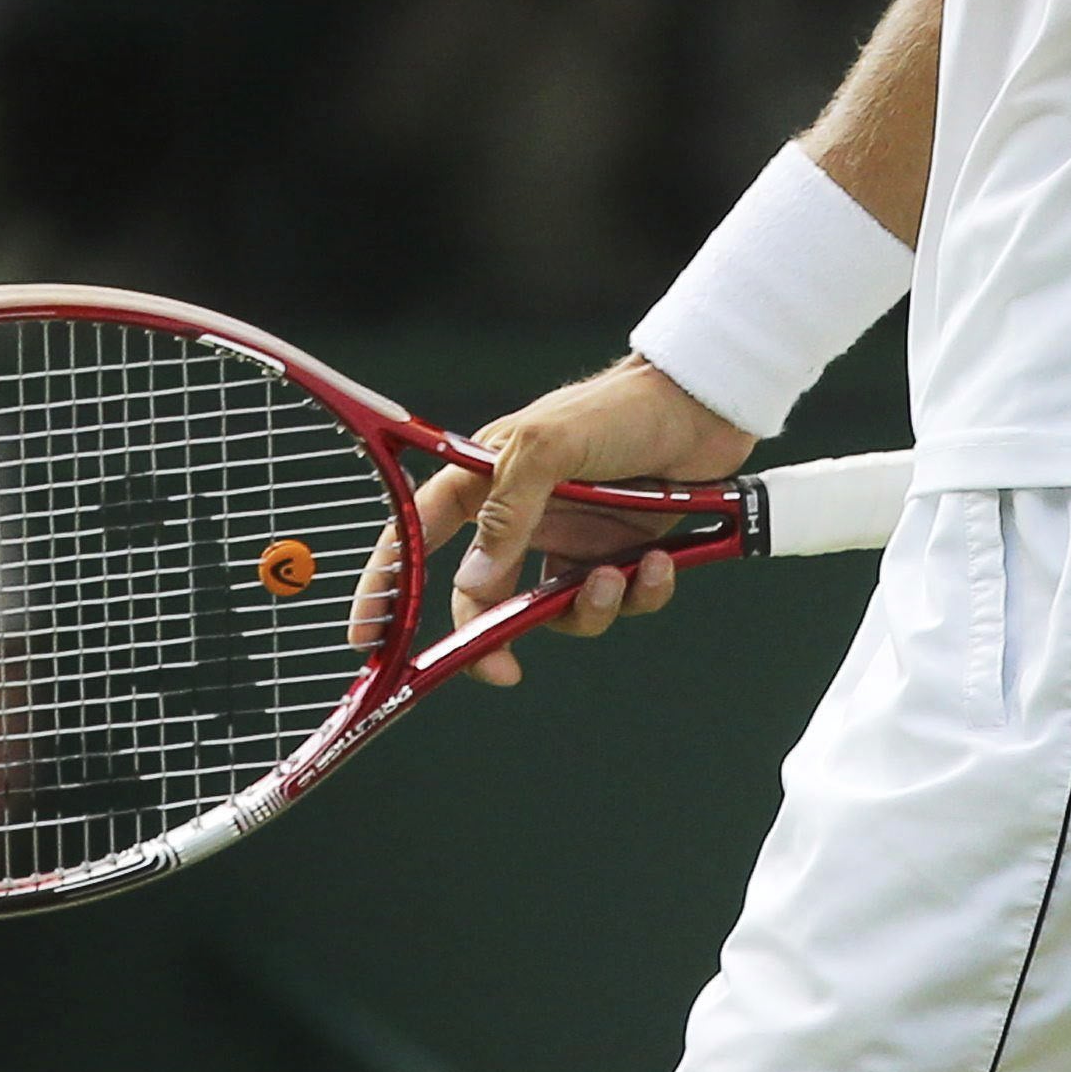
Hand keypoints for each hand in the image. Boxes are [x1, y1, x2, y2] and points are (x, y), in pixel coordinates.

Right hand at [348, 355, 749, 687]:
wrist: (702, 404)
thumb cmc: (616, 409)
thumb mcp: (550, 447)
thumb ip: (509, 512)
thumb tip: (475, 584)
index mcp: (485, 480)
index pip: (418, 534)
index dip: (388, 584)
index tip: (368, 636)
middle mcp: (523, 516)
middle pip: (484, 596)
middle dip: (493, 637)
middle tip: (504, 668)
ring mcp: (572, 538)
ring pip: (555, 610)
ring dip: (585, 610)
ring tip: (615, 577)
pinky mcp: (620, 552)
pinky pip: (617, 601)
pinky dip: (639, 595)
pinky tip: (660, 564)